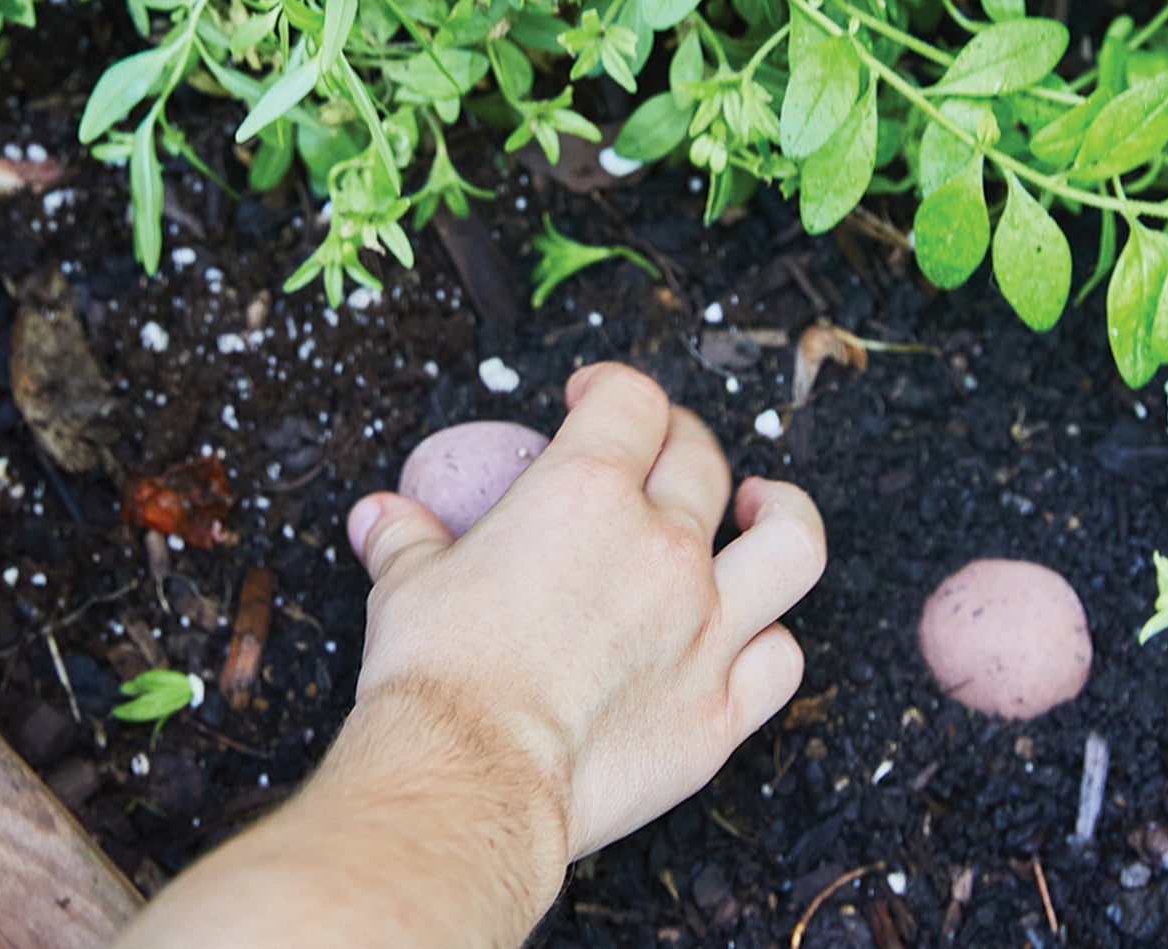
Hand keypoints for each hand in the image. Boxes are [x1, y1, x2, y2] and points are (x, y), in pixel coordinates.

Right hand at [345, 361, 827, 859]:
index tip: (593, 396)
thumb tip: (377, 516)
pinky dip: (769, 642)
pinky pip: (780, 660)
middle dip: (680, 440)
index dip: (613, 386)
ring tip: (761, 506)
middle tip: (659, 450)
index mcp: (586, 492)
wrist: (470, 781)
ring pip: (790, 545)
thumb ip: (406, 538)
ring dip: (781, 514)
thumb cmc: (437, 676)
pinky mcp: (720, 709)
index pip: (631, 400)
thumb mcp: (407, 585)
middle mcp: (662, 546)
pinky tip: (749, 635)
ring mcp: (705, 626)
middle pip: (701, 459)